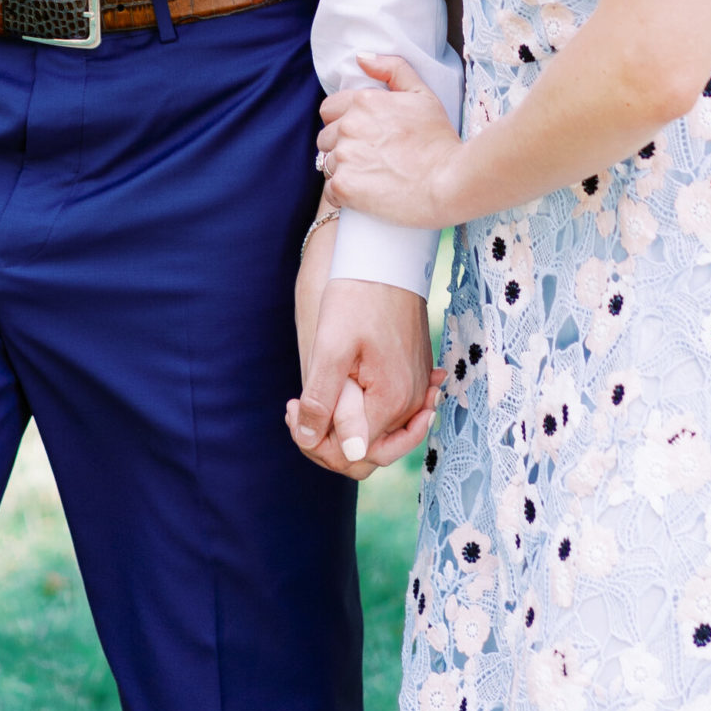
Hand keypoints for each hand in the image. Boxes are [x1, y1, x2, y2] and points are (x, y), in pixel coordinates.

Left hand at [286, 233, 438, 481]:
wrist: (387, 256)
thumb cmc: (356, 295)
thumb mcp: (330, 346)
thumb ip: (323, 399)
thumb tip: (312, 442)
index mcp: (391, 401)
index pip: (353, 454)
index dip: (316, 443)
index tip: (292, 409)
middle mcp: (412, 403)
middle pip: (369, 451)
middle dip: (328, 441)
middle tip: (297, 410)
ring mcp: (418, 389)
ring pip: (378, 432)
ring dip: (343, 425)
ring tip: (311, 398)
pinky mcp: (415, 375)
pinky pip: (390, 411)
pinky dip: (362, 410)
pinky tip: (338, 393)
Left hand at [316, 54, 463, 229]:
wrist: (450, 183)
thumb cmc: (440, 140)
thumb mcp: (423, 94)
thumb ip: (393, 69)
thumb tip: (361, 58)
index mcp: (363, 102)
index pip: (329, 110)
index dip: (343, 121)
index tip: (363, 135)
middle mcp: (348, 126)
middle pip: (326, 138)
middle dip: (342, 146)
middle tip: (370, 158)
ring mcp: (344, 157)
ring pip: (328, 163)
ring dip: (344, 170)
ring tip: (371, 177)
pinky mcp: (344, 187)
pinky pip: (330, 191)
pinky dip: (343, 194)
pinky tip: (365, 195)